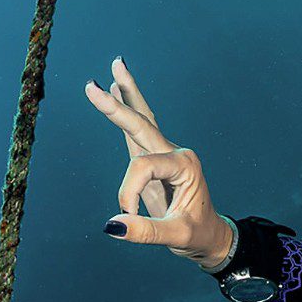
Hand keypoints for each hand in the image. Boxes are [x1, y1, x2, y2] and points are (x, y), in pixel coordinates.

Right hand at [84, 57, 233, 269]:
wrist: (210, 236)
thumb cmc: (198, 234)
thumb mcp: (177, 236)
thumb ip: (146, 231)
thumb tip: (112, 225)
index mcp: (184, 165)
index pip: (142, 168)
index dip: (128, 193)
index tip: (127, 216)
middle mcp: (175, 152)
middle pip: (142, 123)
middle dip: (117, 105)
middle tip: (92, 86)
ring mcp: (165, 152)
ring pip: (143, 118)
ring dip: (128, 92)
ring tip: (117, 65)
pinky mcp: (155, 159)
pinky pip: (138, 130)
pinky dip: (127, 108)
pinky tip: (116, 88)